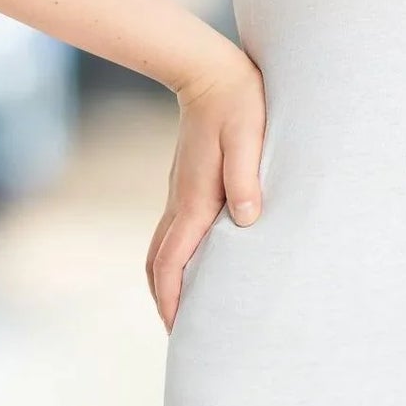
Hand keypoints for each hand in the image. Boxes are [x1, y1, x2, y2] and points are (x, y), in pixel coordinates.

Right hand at [146, 46, 265, 332]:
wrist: (210, 71)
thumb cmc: (238, 103)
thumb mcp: (247, 137)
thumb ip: (245, 178)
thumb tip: (247, 221)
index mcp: (194, 197)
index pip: (172, 260)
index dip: (172, 297)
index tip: (178, 329)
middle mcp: (181, 201)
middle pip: (157, 262)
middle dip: (164, 300)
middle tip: (181, 335)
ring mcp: (180, 193)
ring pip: (161, 249)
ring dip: (166, 282)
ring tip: (185, 311)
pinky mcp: (187, 185)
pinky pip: (173, 232)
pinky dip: (174, 260)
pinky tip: (195, 267)